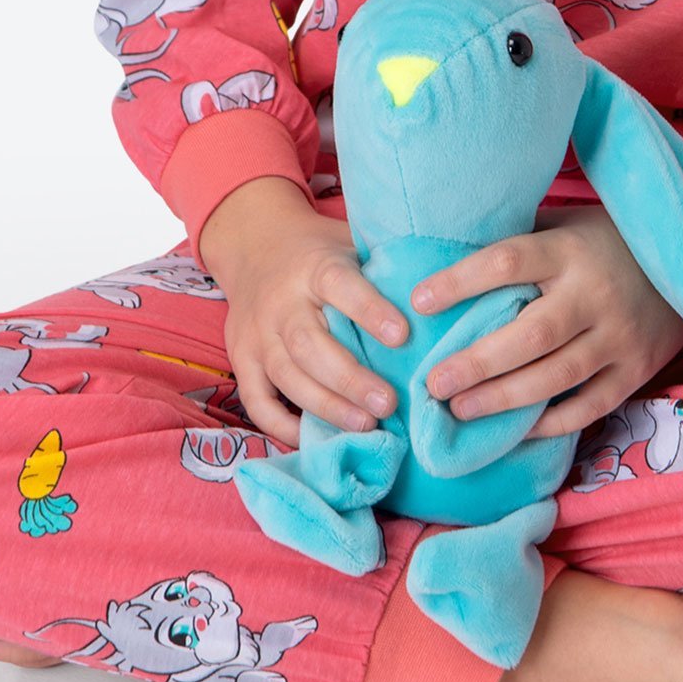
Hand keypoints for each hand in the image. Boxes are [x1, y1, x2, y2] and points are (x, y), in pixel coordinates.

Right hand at [219, 209, 408, 447]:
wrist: (253, 244)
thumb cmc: (319, 251)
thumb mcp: (349, 243)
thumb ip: (382, 267)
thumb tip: (441, 295)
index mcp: (314, 266)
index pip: (340, 285)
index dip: (370, 311)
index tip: (403, 336)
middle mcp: (281, 302)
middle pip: (310, 344)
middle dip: (350, 379)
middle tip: (390, 403)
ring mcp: (257, 334)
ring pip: (287, 376)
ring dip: (326, 406)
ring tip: (366, 425)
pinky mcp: (241, 360)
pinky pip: (256, 401)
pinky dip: (282, 425)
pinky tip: (315, 438)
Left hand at [411, 203, 682, 439]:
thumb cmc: (604, 242)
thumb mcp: (564, 227)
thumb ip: (518, 245)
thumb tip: (443, 259)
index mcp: (569, 251)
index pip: (508, 262)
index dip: (460, 281)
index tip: (418, 301)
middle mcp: (595, 295)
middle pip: (531, 334)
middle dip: (477, 362)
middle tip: (432, 381)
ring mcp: (619, 337)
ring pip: (556, 377)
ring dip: (503, 398)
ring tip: (458, 409)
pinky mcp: (636, 371)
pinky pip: (588, 406)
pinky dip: (550, 423)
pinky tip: (513, 431)